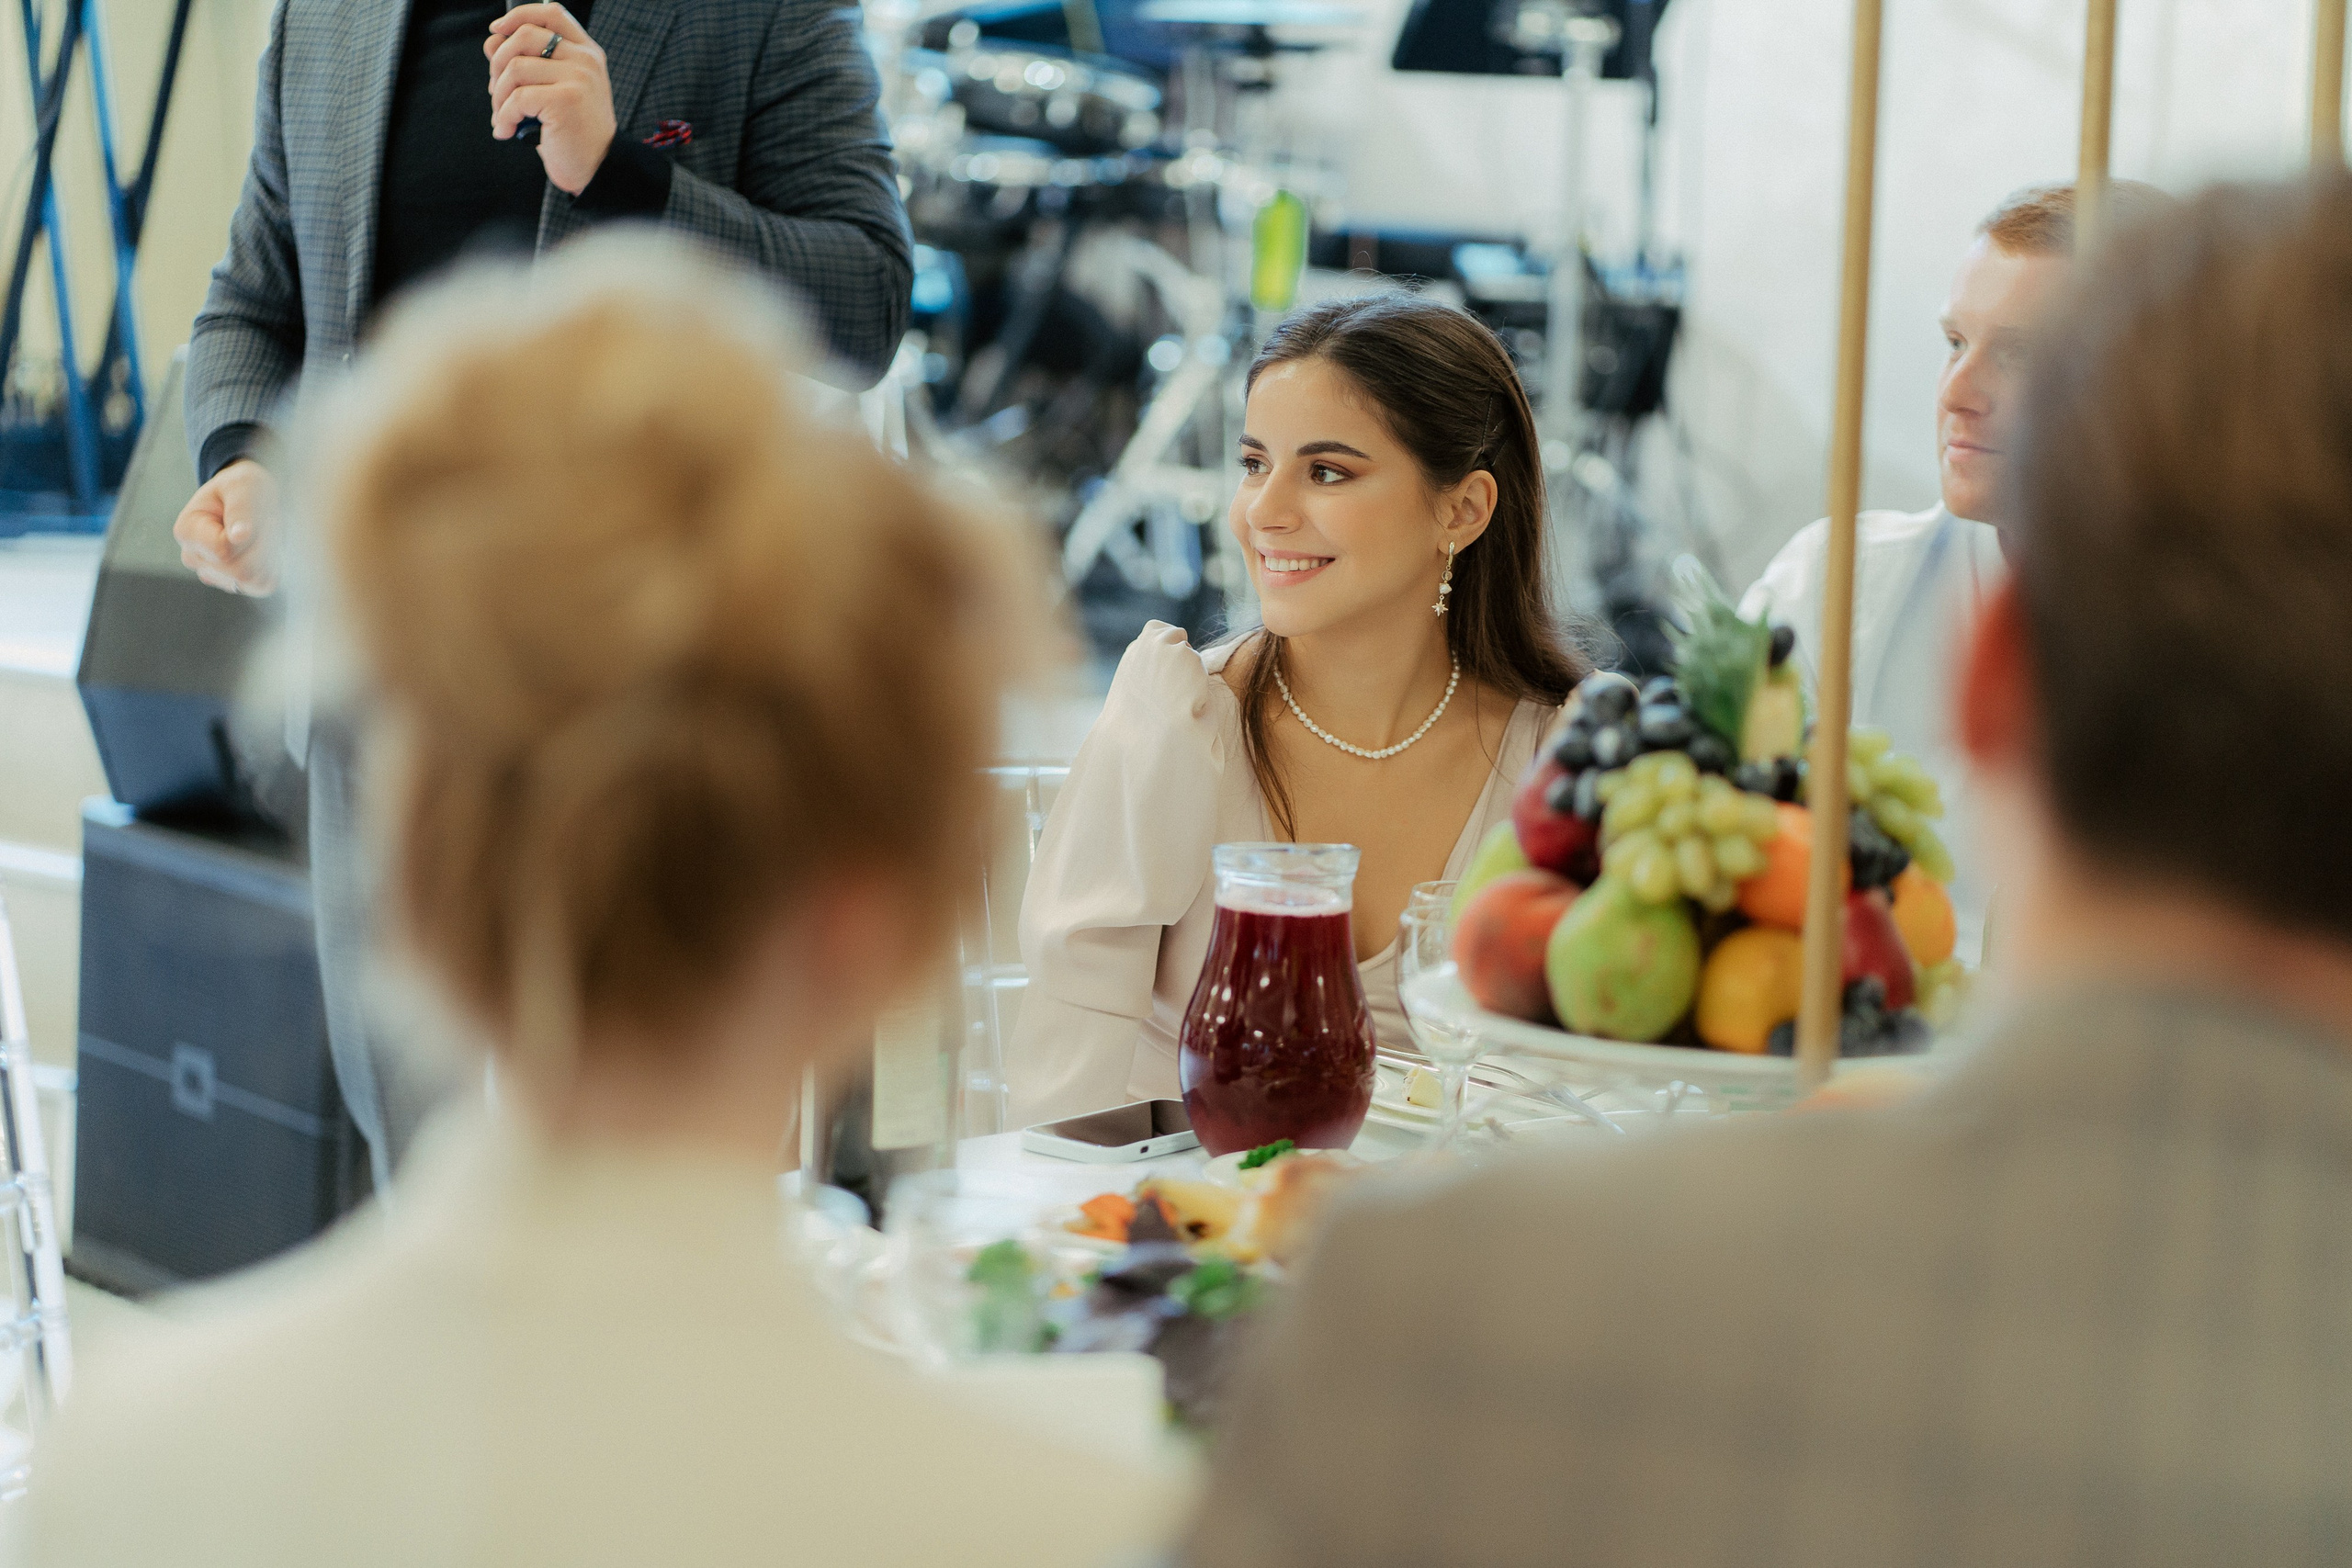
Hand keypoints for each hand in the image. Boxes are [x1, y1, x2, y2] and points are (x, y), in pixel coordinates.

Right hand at [173, 458, 278, 595]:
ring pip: (254, 581)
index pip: (223, 551)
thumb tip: (238, 537)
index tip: (254, 514)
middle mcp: (195, 558)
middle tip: (266, 522)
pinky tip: (267, 547)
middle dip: (264, 546)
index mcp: (187, 531)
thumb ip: (240, 509)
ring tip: (265, 533)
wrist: (251, 497)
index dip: (249, 536)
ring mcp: (214, 574)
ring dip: (270, 555)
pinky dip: (274, 566)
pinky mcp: (237, 583)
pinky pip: (263, 585)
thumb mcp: (243, 485)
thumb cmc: (244, 488)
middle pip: (240, 571)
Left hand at [486, 4, 614, 195]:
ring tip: (502, 116)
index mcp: (586, 53)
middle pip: (524, 36)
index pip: (551, 14)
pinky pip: (517, 98)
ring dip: (497, 95)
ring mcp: (578, 78)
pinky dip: (504, 116)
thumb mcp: (550, 91)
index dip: (518, 16)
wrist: (598, 169)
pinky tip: (507, 131)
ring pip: (515, 67)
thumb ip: (526, 63)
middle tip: (496, 92)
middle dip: (498, 63)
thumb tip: (491, 41)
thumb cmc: (573, 132)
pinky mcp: (565, 100)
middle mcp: (585, 60)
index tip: (496, 30)